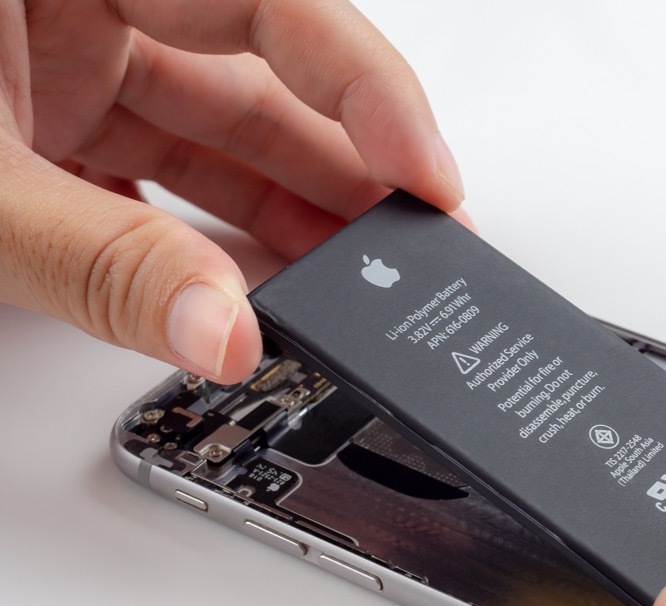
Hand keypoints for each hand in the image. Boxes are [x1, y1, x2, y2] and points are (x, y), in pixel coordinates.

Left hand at [0, 0, 464, 382]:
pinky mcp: (56, 122)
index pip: (276, 9)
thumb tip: (225, 332)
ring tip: (358, 288)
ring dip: (291, 217)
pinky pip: (167, 172)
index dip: (373, 93)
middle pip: (267, 86)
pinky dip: (211, 235)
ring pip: (221, 139)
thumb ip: (101, 264)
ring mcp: (68, 62)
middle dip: (350, 177)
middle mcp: (85, 6)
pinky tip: (254, 284)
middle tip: (417, 258)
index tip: (430, 179)